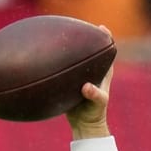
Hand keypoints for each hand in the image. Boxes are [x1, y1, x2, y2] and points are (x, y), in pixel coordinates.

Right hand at [66, 25, 113, 139]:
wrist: (84, 125)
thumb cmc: (95, 113)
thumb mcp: (97, 104)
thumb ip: (94, 95)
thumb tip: (86, 87)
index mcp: (103, 73)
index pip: (108, 51)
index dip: (106, 38)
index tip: (101, 27)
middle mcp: (92, 71)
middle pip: (90, 51)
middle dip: (84, 37)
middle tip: (75, 25)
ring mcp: (81, 76)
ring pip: (75, 59)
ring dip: (68, 49)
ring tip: (57, 35)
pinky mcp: (69, 83)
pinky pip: (62, 69)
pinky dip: (56, 64)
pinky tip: (42, 58)